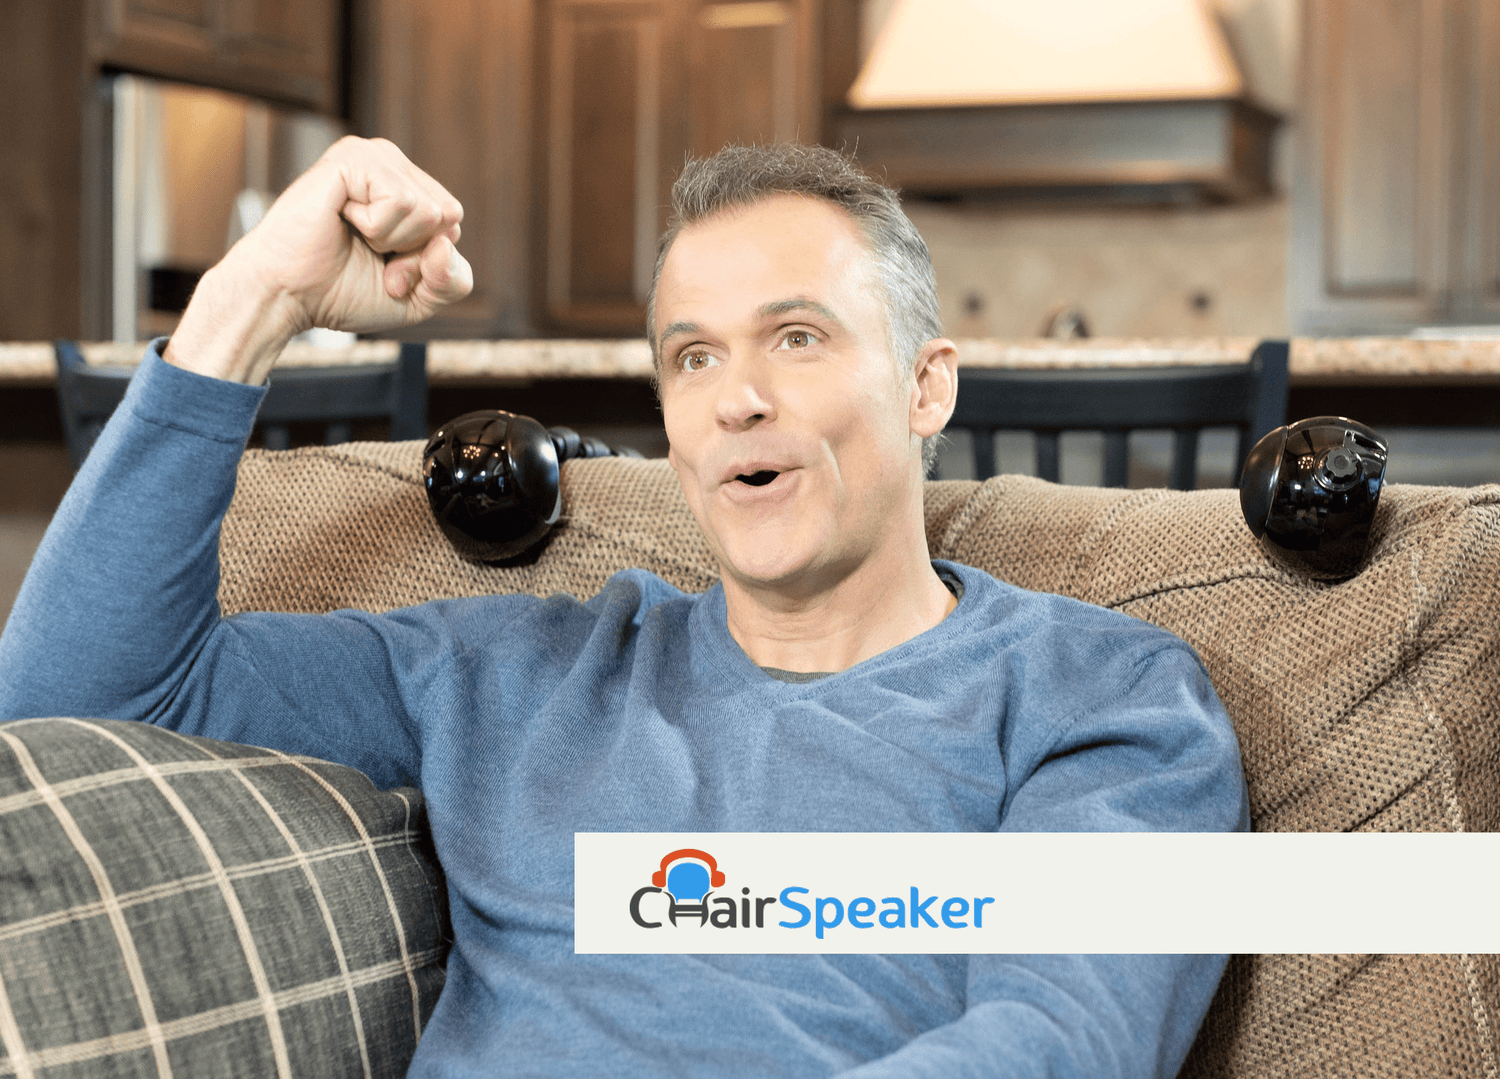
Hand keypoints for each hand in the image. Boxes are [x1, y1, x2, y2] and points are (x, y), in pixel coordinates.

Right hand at [165, 137, 472, 383]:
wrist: (287, 294)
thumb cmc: (342, 292)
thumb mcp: (419, 299)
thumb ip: (455, 280)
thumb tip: (449, 240)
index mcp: (408, 188)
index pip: (453, 227)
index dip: (426, 264)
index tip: (385, 271)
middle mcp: (393, 165)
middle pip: (448, 216)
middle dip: (413, 253)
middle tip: (368, 256)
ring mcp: (373, 156)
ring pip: (429, 210)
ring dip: (391, 241)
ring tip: (353, 237)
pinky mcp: (354, 157)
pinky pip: (402, 202)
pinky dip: (376, 228)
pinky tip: (341, 218)